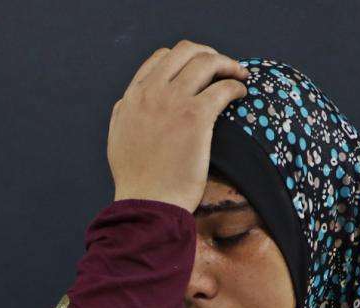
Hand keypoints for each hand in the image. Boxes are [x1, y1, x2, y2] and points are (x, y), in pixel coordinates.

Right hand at [108, 39, 249, 212]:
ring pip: (208, 62)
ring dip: (228, 65)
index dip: (185, 58)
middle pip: (187, 51)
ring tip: (239, 78)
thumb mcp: (118, 138)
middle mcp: (152, 92)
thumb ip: (123, 113)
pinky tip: (241, 95)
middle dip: (209, 54)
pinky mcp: (196, 118)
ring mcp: (174, 103)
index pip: (162, 57)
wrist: (147, 204)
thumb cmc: (136, 181)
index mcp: (134, 96)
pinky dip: (236, 86)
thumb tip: (129, 100)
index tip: (199, 71)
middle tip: (224, 68)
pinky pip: (223, 88)